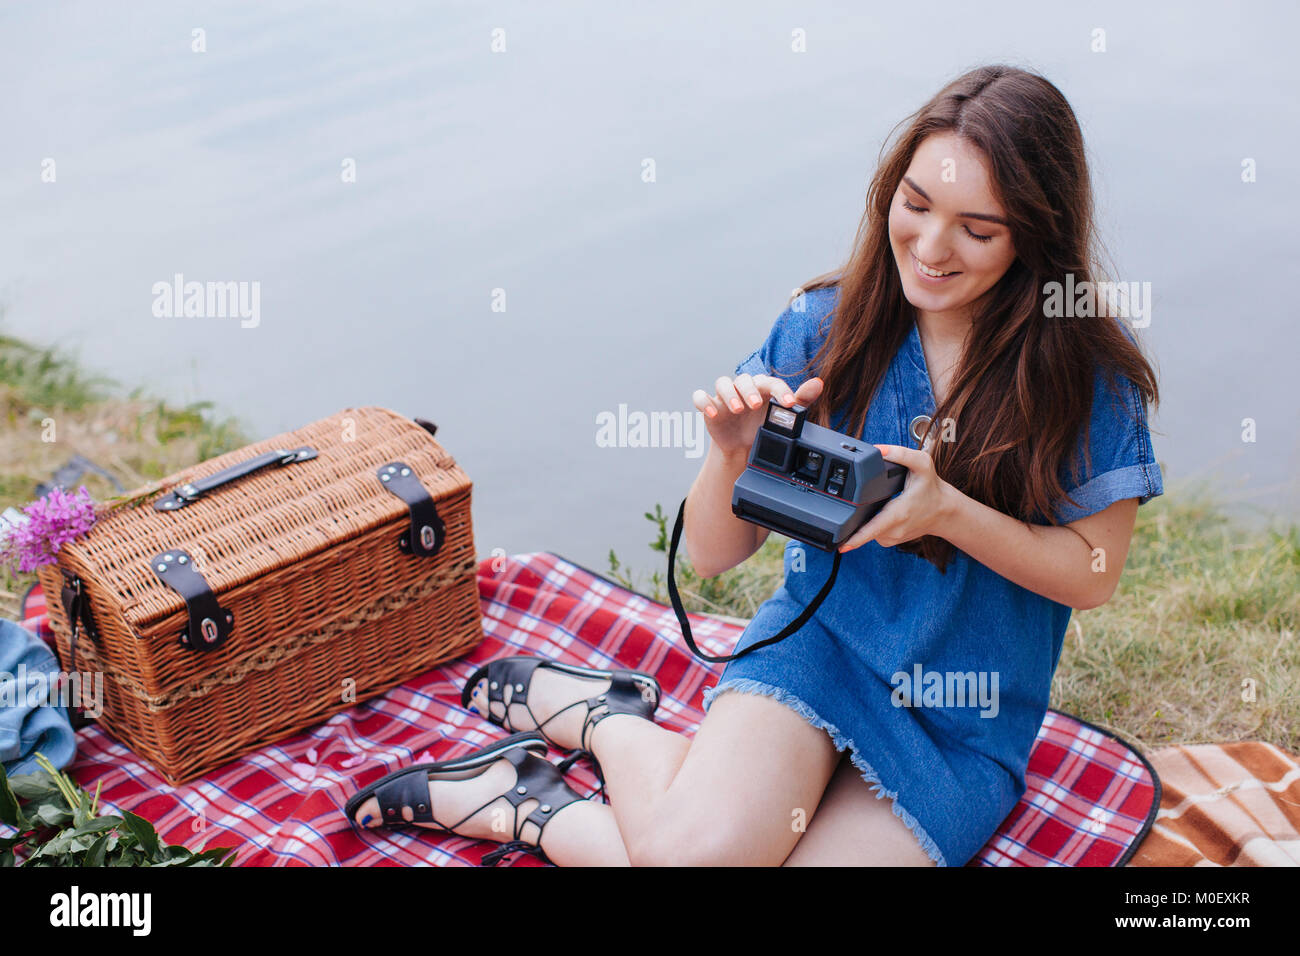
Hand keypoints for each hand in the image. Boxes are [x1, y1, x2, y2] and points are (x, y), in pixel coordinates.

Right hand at [692, 373, 823, 458]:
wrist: (743, 448)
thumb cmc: (764, 426)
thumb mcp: (784, 417)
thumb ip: (801, 400)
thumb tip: (819, 383)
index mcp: (763, 388)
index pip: (771, 382)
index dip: (780, 390)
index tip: (788, 403)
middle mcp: (743, 389)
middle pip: (743, 379)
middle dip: (749, 391)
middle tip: (755, 405)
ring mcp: (725, 397)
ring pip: (722, 383)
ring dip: (729, 394)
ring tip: (737, 409)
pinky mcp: (710, 406)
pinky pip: (701, 397)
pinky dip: (704, 402)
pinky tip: (712, 413)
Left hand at [837, 442, 951, 551]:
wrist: (944, 511)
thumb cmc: (932, 488)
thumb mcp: (922, 464)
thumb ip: (900, 453)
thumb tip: (878, 450)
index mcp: (898, 514)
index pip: (872, 529)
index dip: (856, 538)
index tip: (841, 545)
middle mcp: (894, 530)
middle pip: (863, 525)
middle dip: (855, 515)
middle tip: (862, 501)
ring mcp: (892, 538)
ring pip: (867, 528)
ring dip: (866, 517)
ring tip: (879, 504)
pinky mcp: (890, 541)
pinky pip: (873, 532)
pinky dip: (872, 522)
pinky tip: (881, 512)